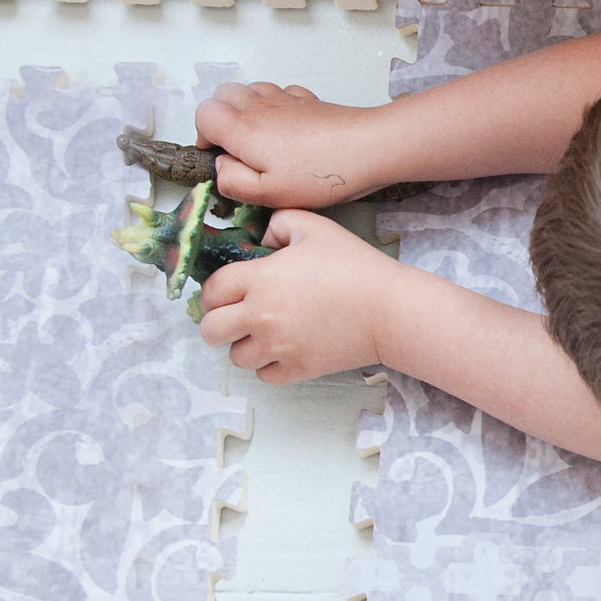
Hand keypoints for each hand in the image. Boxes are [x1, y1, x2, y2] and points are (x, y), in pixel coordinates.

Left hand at [195, 211, 404, 382]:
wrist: (389, 309)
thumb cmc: (355, 265)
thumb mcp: (315, 227)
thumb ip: (278, 224)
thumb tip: (260, 241)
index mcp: (260, 279)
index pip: (211, 291)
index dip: (214, 292)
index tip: (226, 293)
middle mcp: (261, 316)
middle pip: (211, 331)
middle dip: (217, 323)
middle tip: (235, 317)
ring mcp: (278, 347)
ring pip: (236, 357)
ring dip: (245, 346)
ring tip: (264, 335)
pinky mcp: (297, 369)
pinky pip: (264, 376)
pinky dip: (269, 365)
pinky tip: (284, 349)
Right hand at [197, 81, 398, 207]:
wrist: (369, 147)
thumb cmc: (320, 174)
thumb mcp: (268, 193)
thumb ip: (232, 181)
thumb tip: (221, 166)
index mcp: (243, 128)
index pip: (203, 113)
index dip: (203, 134)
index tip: (218, 155)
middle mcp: (259, 105)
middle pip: (222, 94)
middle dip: (220, 118)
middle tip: (236, 148)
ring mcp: (284, 98)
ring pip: (250, 89)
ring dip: (245, 109)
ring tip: (260, 140)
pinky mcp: (307, 100)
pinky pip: (279, 92)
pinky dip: (274, 105)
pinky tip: (288, 128)